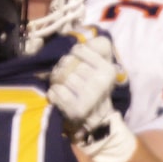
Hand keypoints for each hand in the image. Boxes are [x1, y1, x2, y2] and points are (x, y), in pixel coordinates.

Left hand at [52, 32, 137, 161]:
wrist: (96, 122)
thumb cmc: (92, 90)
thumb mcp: (100, 69)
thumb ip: (99, 50)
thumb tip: (95, 39)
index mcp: (108, 71)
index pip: (80, 50)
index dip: (74, 55)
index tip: (76, 62)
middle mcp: (101, 83)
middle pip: (68, 63)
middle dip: (63, 68)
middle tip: (66, 76)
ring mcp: (89, 97)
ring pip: (61, 77)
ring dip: (57, 81)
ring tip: (61, 86)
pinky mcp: (76, 110)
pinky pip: (56, 92)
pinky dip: (53, 94)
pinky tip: (58, 97)